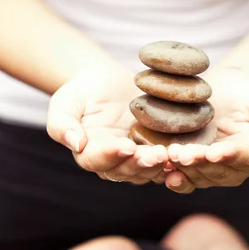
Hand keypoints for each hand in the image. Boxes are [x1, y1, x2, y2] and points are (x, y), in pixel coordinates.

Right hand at [47, 63, 167, 183]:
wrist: (102, 80)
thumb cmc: (79, 91)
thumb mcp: (64, 103)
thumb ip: (62, 125)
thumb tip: (76, 144)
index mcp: (88, 153)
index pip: (98, 160)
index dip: (112, 155)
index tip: (125, 147)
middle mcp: (113, 162)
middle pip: (126, 170)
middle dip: (141, 163)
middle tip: (155, 154)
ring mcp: (135, 157)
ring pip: (147, 169)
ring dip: (160, 164)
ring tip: (171, 154)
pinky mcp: (154, 146)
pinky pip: (165, 158)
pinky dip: (175, 158)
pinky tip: (185, 151)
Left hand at [163, 68, 248, 193]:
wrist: (226, 90)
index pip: (241, 158)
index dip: (226, 156)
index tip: (213, 152)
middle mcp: (232, 169)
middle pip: (215, 170)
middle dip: (198, 163)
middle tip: (181, 154)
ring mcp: (209, 171)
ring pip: (197, 175)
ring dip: (182, 168)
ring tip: (168, 156)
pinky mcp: (190, 167)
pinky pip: (181, 176)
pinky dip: (170, 174)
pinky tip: (160, 168)